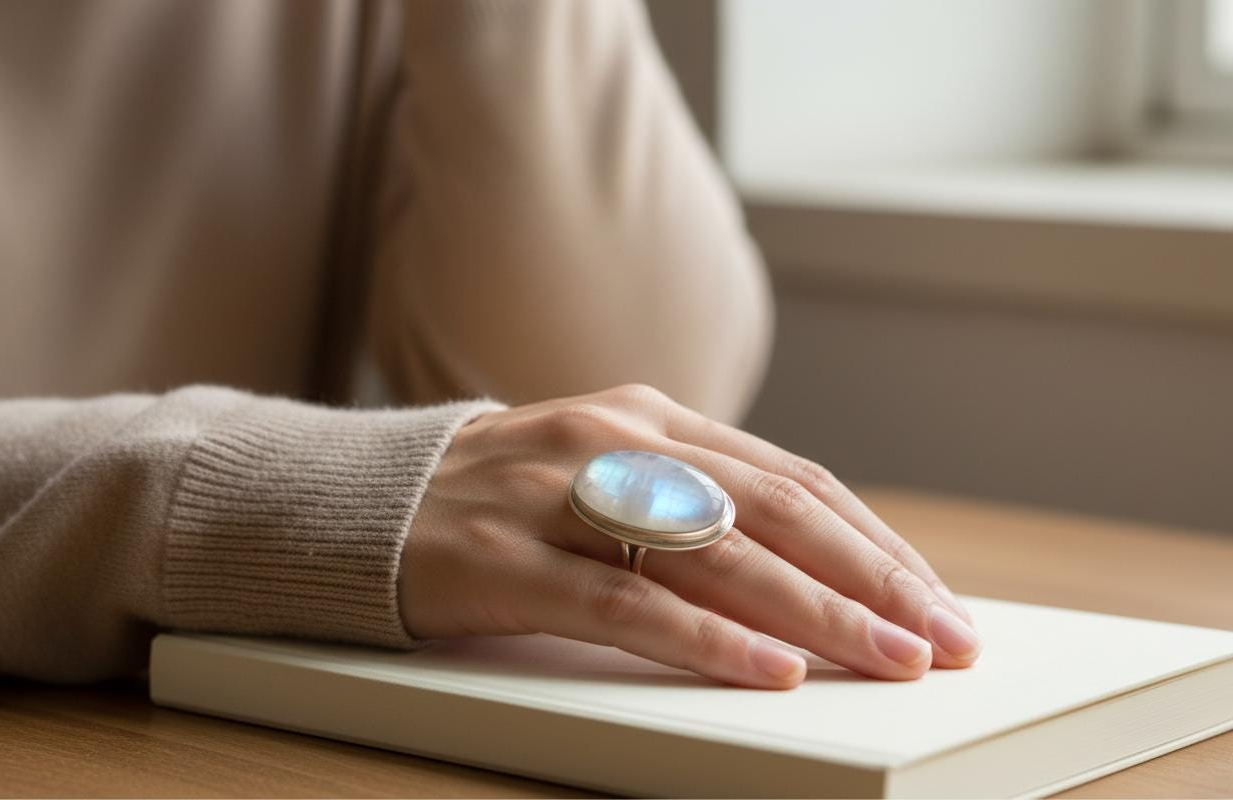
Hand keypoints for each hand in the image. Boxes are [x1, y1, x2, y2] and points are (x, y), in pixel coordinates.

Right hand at [399, 384, 979, 688]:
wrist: (362, 500)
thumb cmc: (501, 499)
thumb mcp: (606, 475)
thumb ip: (694, 503)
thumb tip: (809, 566)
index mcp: (652, 417)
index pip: (795, 479)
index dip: (877, 541)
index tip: (937, 597)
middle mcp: (618, 439)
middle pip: (777, 510)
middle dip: (875, 579)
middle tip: (945, 638)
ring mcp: (560, 493)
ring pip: (716, 552)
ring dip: (818, 611)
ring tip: (890, 659)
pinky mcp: (508, 556)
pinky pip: (623, 601)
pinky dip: (706, 637)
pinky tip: (769, 669)